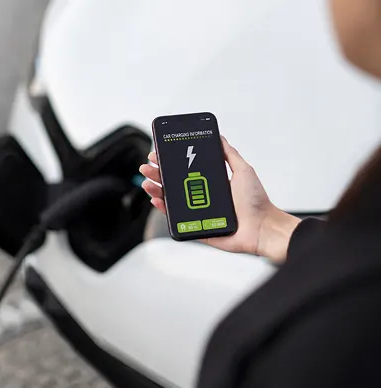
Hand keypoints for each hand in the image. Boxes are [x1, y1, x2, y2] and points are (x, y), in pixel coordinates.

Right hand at [139, 137, 300, 262]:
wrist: (262, 227)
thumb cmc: (256, 202)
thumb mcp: (243, 170)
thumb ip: (230, 154)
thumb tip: (220, 137)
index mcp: (211, 184)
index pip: (185, 171)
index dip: (171, 163)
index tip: (159, 155)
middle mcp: (202, 197)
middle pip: (174, 184)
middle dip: (158, 174)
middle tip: (147, 166)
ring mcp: (198, 212)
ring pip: (172, 201)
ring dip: (157, 190)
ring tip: (147, 181)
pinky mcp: (197, 227)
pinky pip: (177, 219)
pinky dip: (164, 210)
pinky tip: (157, 199)